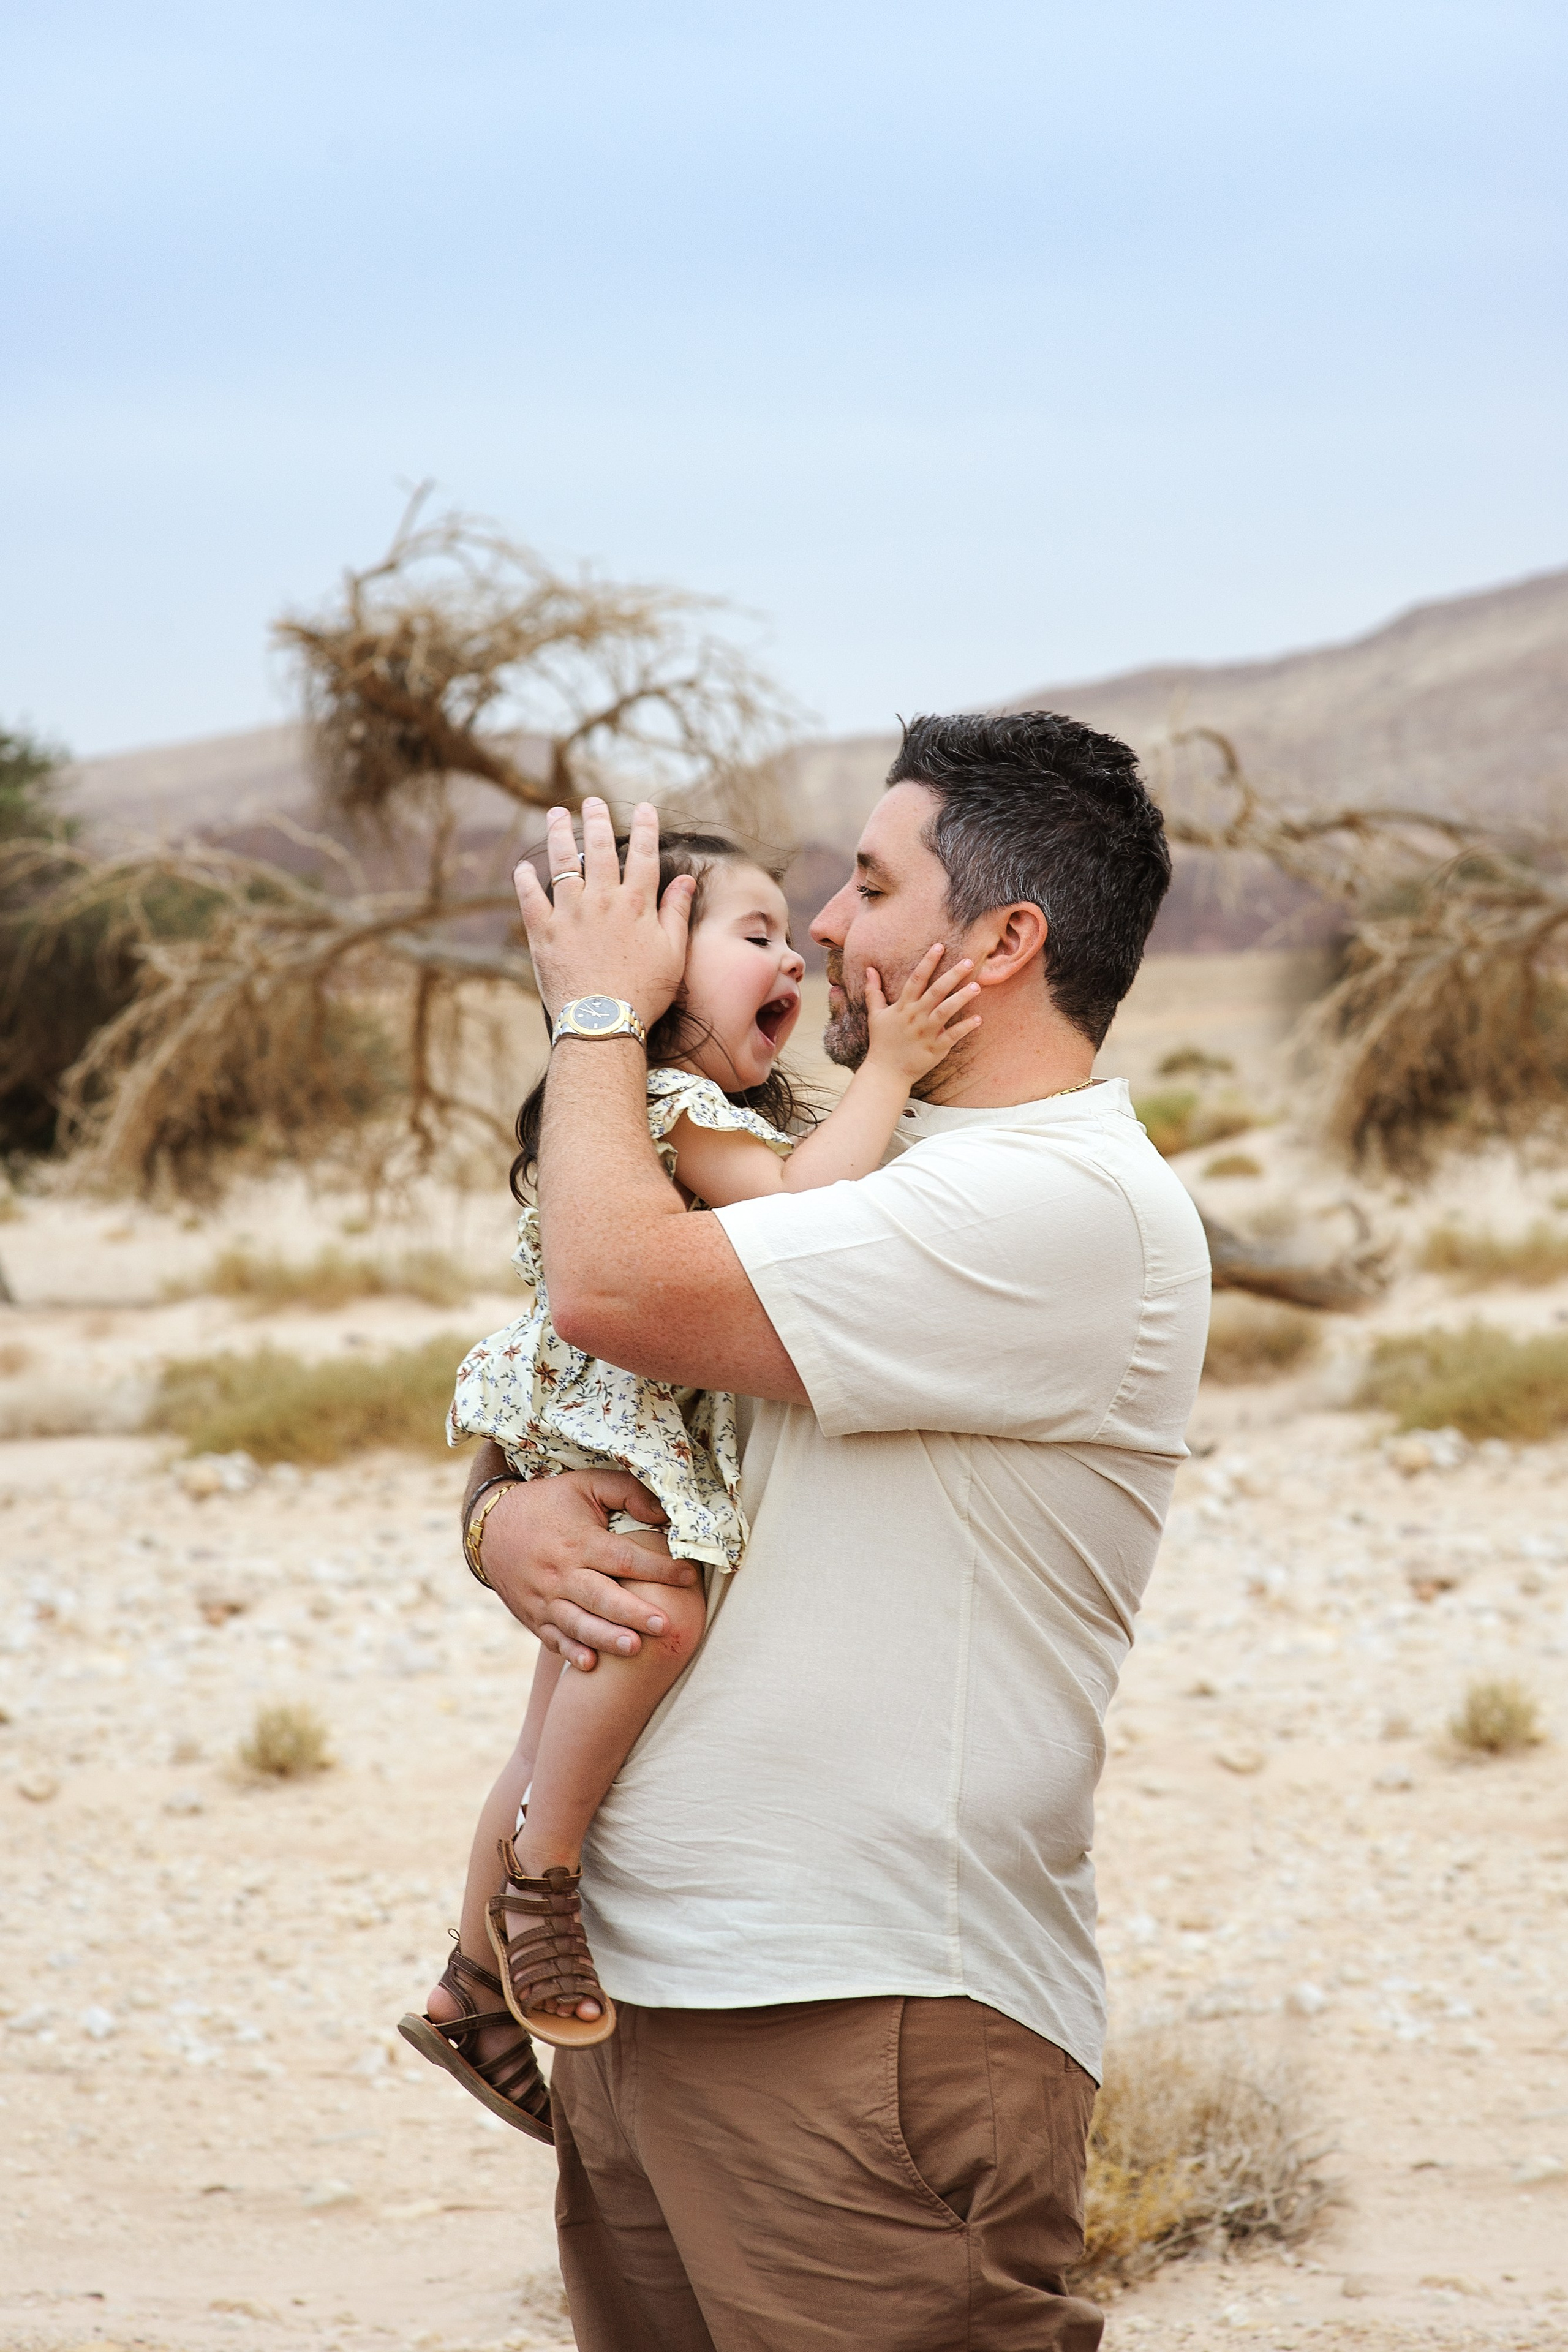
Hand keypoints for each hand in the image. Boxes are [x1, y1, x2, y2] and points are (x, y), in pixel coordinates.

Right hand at [477, 1466, 698, 1669]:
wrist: (491, 1528)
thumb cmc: (549, 1504)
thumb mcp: (585, 1485)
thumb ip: (626, 1492)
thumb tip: (664, 1513)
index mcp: (579, 1541)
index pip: (623, 1558)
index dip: (658, 1567)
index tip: (689, 1575)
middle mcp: (561, 1573)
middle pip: (601, 1596)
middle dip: (633, 1612)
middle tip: (664, 1625)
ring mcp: (545, 1599)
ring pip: (578, 1623)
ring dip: (606, 1637)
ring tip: (634, 1648)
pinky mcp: (534, 1617)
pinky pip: (553, 1639)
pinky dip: (570, 1652)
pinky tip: (590, 1665)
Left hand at [514, 797, 693, 1029]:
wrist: (603, 1023)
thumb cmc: (645, 992)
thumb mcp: (674, 953)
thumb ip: (676, 912)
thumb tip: (686, 880)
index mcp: (636, 903)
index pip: (643, 854)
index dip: (645, 827)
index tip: (645, 807)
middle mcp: (601, 900)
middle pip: (598, 848)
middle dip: (597, 820)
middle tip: (593, 802)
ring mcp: (569, 914)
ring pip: (561, 863)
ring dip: (558, 835)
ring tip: (556, 814)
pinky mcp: (543, 933)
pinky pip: (529, 898)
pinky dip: (524, 880)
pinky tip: (522, 867)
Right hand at [863, 945, 981, 1083]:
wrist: (885, 1073)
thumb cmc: (881, 1042)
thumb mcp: (875, 1015)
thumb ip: (873, 991)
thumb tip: (869, 969)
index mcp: (903, 1007)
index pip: (916, 979)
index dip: (928, 962)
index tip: (940, 946)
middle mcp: (915, 1017)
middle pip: (935, 992)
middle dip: (952, 975)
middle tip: (968, 961)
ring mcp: (926, 1033)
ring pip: (945, 1012)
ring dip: (961, 999)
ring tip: (976, 987)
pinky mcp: (935, 1049)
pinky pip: (952, 1036)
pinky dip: (965, 1028)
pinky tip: (979, 1019)